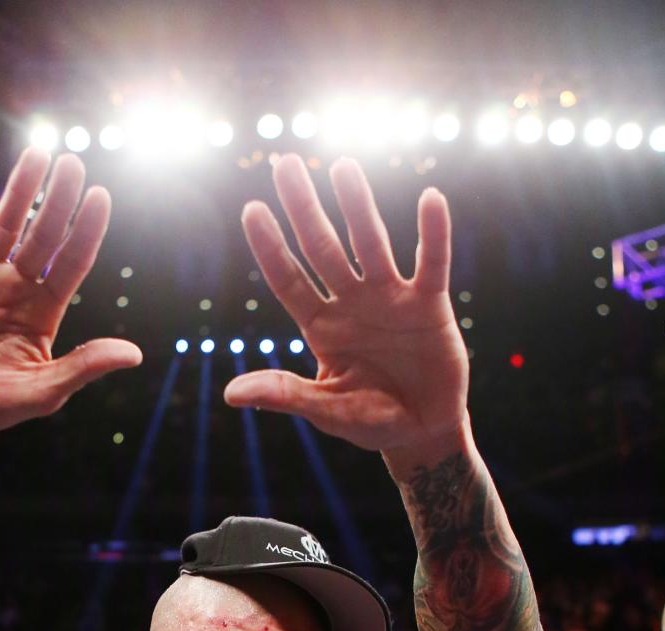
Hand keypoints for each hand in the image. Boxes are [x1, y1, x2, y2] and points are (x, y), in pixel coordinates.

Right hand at [0, 149, 142, 435]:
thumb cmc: (0, 406)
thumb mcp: (48, 390)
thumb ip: (85, 366)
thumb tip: (134, 355)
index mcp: (45, 309)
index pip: (72, 262)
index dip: (86, 230)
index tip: (100, 196)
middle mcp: (17, 287)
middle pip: (43, 235)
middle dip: (58, 200)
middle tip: (73, 163)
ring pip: (3, 225)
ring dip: (18, 190)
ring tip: (36, 154)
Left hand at [224, 154, 467, 454]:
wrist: (423, 432)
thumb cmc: (370, 421)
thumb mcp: (326, 411)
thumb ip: (286, 395)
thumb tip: (232, 395)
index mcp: (321, 327)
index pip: (289, 280)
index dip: (271, 247)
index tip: (252, 209)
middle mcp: (351, 303)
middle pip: (322, 248)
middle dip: (303, 208)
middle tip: (284, 163)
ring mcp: (390, 299)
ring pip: (370, 244)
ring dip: (357, 207)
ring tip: (343, 166)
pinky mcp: (430, 305)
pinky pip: (431, 264)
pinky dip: (433, 234)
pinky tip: (430, 200)